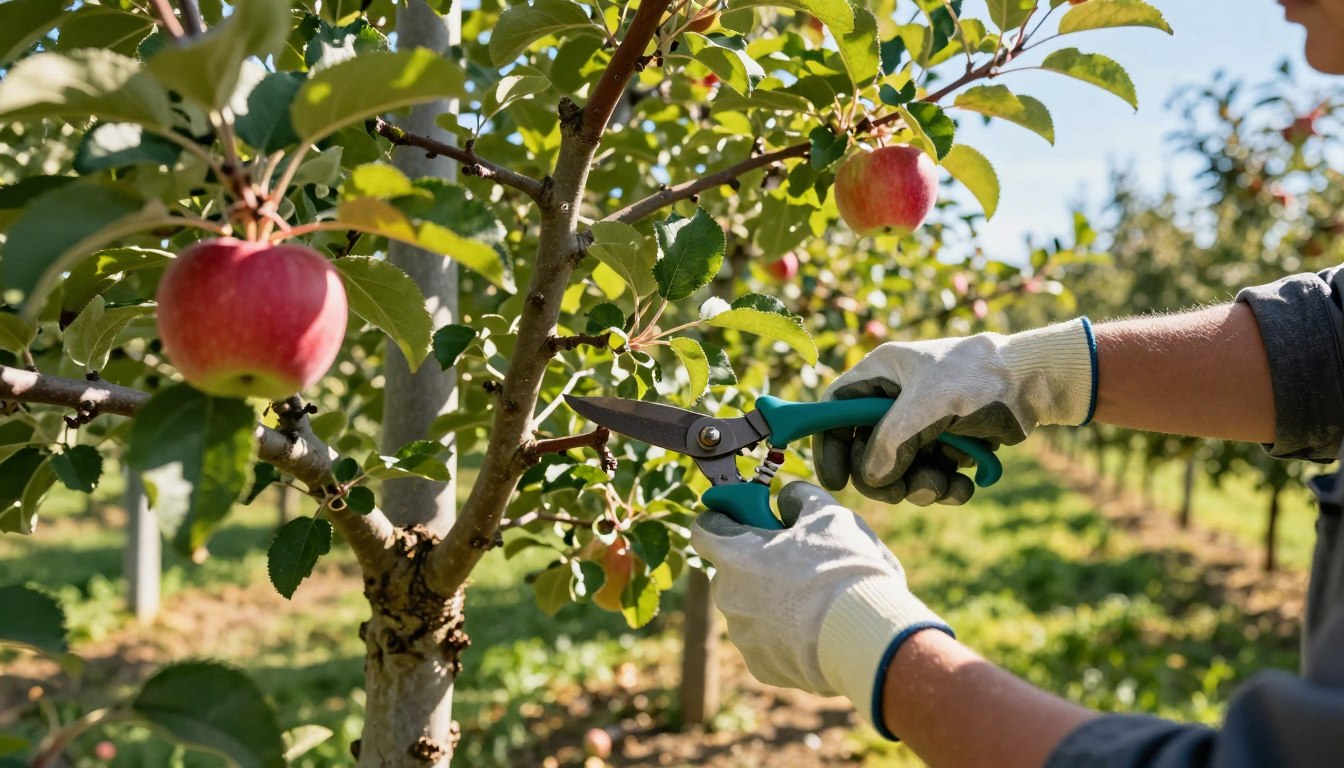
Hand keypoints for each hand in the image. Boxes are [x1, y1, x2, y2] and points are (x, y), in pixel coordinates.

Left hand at [691, 482, 949, 737]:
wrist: (867, 638)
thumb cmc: (844, 570)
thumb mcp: (828, 515)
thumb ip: (799, 498)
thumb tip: (786, 498)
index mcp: (734, 555)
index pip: (704, 528)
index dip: (725, 516)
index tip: (747, 514)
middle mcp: (727, 596)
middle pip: (731, 570)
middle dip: (756, 561)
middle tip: (797, 558)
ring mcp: (742, 635)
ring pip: (749, 607)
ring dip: (771, 599)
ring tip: (816, 598)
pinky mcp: (761, 667)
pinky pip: (766, 642)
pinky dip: (784, 634)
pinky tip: (817, 629)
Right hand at [813, 317, 1095, 504]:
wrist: (1036, 382)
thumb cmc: (978, 377)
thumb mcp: (928, 405)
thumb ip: (892, 441)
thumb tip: (871, 478)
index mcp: (881, 374)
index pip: (836, 410)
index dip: (829, 444)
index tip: (835, 480)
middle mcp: (895, 399)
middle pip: (866, 450)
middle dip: (885, 477)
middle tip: (902, 491)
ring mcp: (921, 423)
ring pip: (900, 470)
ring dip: (920, 486)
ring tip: (944, 484)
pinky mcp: (946, 442)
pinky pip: (930, 475)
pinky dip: (944, 487)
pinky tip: (964, 485)